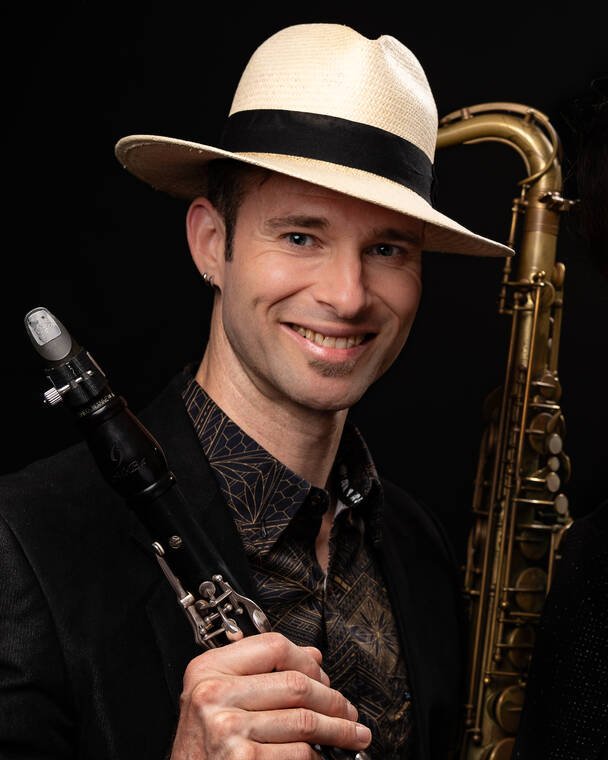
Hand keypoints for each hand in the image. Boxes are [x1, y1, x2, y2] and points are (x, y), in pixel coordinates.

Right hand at [170, 632, 371, 758]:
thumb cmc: (201, 745)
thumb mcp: (218, 698)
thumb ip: (261, 673)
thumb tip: (312, 657)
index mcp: (208, 669)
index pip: (274, 647)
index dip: (308, 661)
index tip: (325, 677)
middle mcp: (214, 695)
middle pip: (296, 684)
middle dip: (333, 700)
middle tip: (348, 712)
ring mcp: (228, 728)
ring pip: (304, 721)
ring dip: (337, 730)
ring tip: (351, 735)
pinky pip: (298, 753)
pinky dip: (316, 757)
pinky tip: (319, 757)